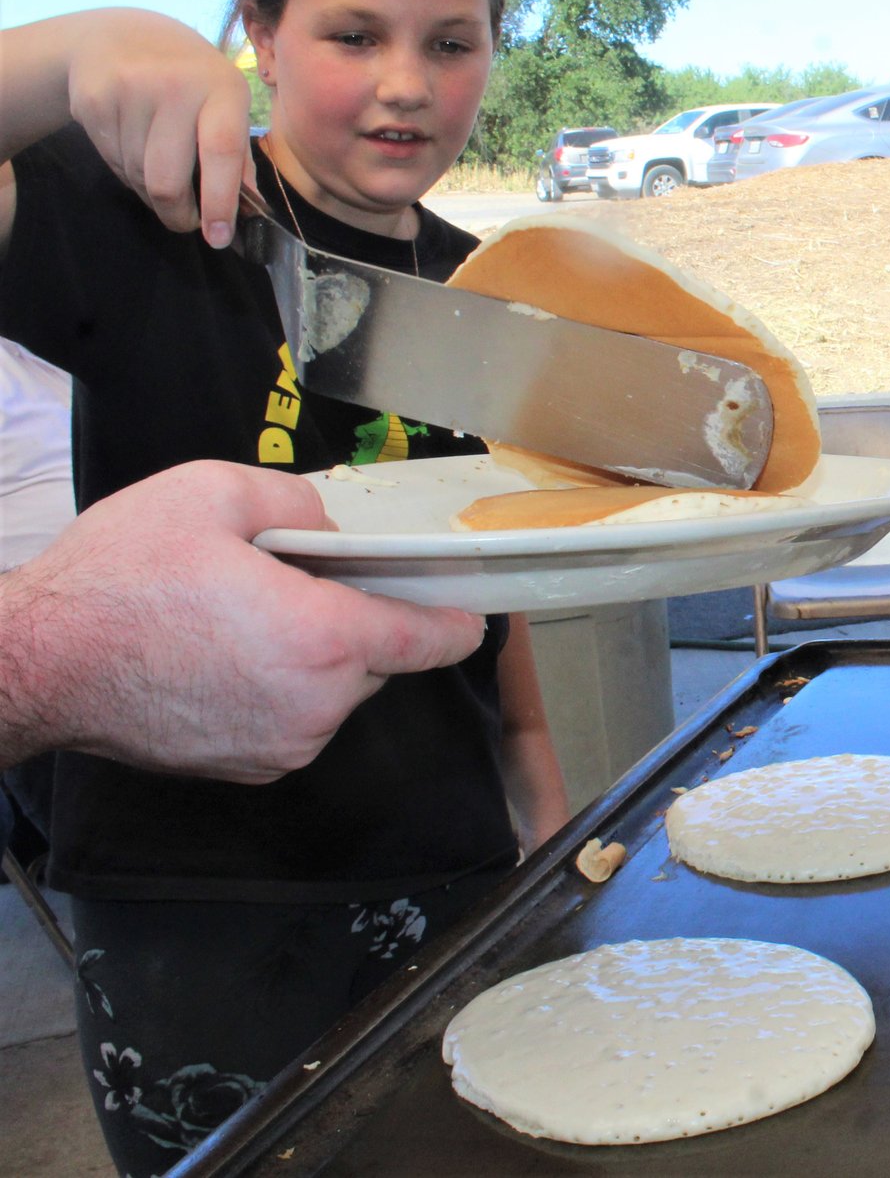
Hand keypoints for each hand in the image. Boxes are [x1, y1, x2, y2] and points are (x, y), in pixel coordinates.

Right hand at [0, 461, 485, 781]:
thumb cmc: (121, 580)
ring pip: (336, 691)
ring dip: (318, 656)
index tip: (473, 611)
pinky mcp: (249, 768)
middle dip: (360, 621)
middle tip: (308, 581)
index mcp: (324, 639)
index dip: (455, 621)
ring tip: (252, 616)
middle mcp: (316, 705)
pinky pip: (298, 719)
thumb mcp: (212, 494)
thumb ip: (297, 501)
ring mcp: (283, 745)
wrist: (36, 665)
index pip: (427, 639)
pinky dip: (286, 688)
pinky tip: (232, 655)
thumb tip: (332, 527)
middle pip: (378, 660)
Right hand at [64, 9, 255, 246]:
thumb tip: (248, 215)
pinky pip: (112, 161)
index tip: (218, 238)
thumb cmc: (192, 82)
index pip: (222, 152)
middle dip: (178, 214)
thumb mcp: (227, 105)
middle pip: (167, 179)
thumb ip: (238, 159)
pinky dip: (126, 170)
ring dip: (150, 192)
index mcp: (221, 88)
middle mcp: (175, 84)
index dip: (219, 202)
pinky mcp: (93, 98)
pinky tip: (134, 146)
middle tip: (186, 221)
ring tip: (161, 173)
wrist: (123, 35)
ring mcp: (129, 88)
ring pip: (137, 176)